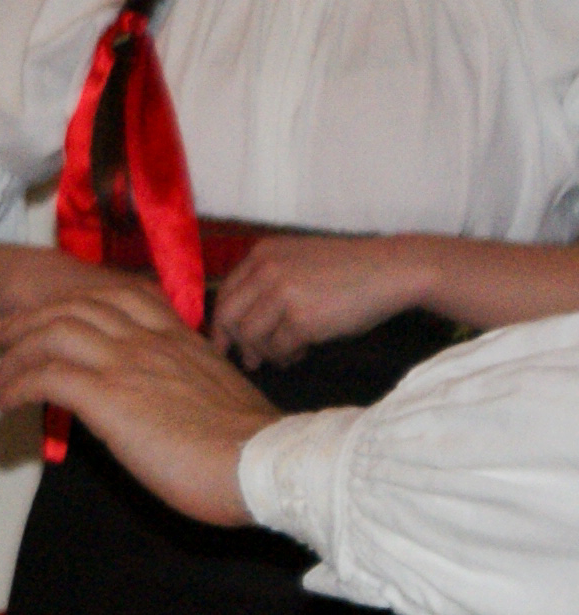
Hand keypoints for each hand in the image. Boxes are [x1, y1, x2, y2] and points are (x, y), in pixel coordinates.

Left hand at [0, 278, 280, 524]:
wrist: (265, 465)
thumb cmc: (251, 448)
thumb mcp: (219, 397)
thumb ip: (187, 385)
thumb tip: (167, 402)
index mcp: (181, 339)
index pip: (122, 296)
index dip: (80, 300)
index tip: (56, 314)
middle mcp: (151, 341)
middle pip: (77, 306)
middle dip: (32, 317)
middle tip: (4, 335)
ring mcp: (128, 364)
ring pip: (54, 332)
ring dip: (17, 354)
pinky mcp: (109, 396)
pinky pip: (47, 376)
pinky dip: (19, 385)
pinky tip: (8, 402)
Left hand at [208, 233, 435, 366]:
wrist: (393, 270)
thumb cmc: (349, 270)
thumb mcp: (299, 262)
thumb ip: (268, 283)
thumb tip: (240, 327)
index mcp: (262, 253)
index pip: (226, 293)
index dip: (222, 322)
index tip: (224, 343)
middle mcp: (266, 270)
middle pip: (229, 316)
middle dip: (234, 342)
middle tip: (248, 360)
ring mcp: (282, 293)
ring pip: (250, 336)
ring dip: (264, 352)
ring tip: (283, 356)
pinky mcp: (302, 318)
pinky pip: (279, 347)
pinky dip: (286, 356)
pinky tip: (301, 354)